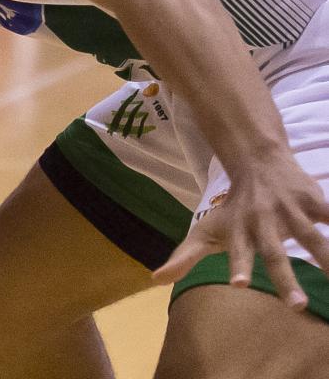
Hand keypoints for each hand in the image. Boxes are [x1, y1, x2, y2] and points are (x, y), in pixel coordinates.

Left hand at [154, 158, 328, 309]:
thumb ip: (184, 257)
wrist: (257, 160)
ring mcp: (291, 211)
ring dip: (328, 259)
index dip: (239, 267)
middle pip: (276, 253)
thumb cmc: (233, 207)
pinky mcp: (314, 201)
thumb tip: (155, 279)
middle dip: (286, 279)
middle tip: (298, 307)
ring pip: (311, 237)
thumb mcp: (206, 230)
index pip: (237, 251)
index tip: (240, 285)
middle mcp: (265, 222)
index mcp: (241, 231)